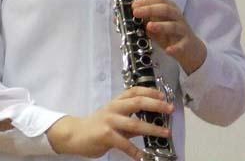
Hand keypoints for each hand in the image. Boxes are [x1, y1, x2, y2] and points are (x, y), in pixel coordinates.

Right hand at [46, 87, 171, 159]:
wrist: (75, 134)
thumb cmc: (96, 126)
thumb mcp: (114, 119)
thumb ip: (130, 121)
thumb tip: (150, 124)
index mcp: (116, 102)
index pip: (134, 91)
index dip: (149, 91)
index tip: (163, 94)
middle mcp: (114, 109)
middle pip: (137, 102)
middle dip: (156, 105)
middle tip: (170, 109)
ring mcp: (109, 121)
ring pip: (134, 124)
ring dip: (152, 129)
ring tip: (165, 133)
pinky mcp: (106, 135)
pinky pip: (124, 144)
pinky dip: (135, 151)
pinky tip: (143, 157)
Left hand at [131, 0, 206, 74]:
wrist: (191, 50)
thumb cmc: (170, 35)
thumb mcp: (156, 25)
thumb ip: (144, 20)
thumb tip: (126, 16)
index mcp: (170, 9)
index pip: (159, 0)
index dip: (146, 1)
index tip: (134, 5)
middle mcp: (177, 17)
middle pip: (166, 9)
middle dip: (150, 9)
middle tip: (136, 12)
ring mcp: (183, 31)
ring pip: (174, 26)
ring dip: (161, 26)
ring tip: (149, 26)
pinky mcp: (186, 45)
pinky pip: (181, 46)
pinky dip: (175, 48)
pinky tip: (168, 50)